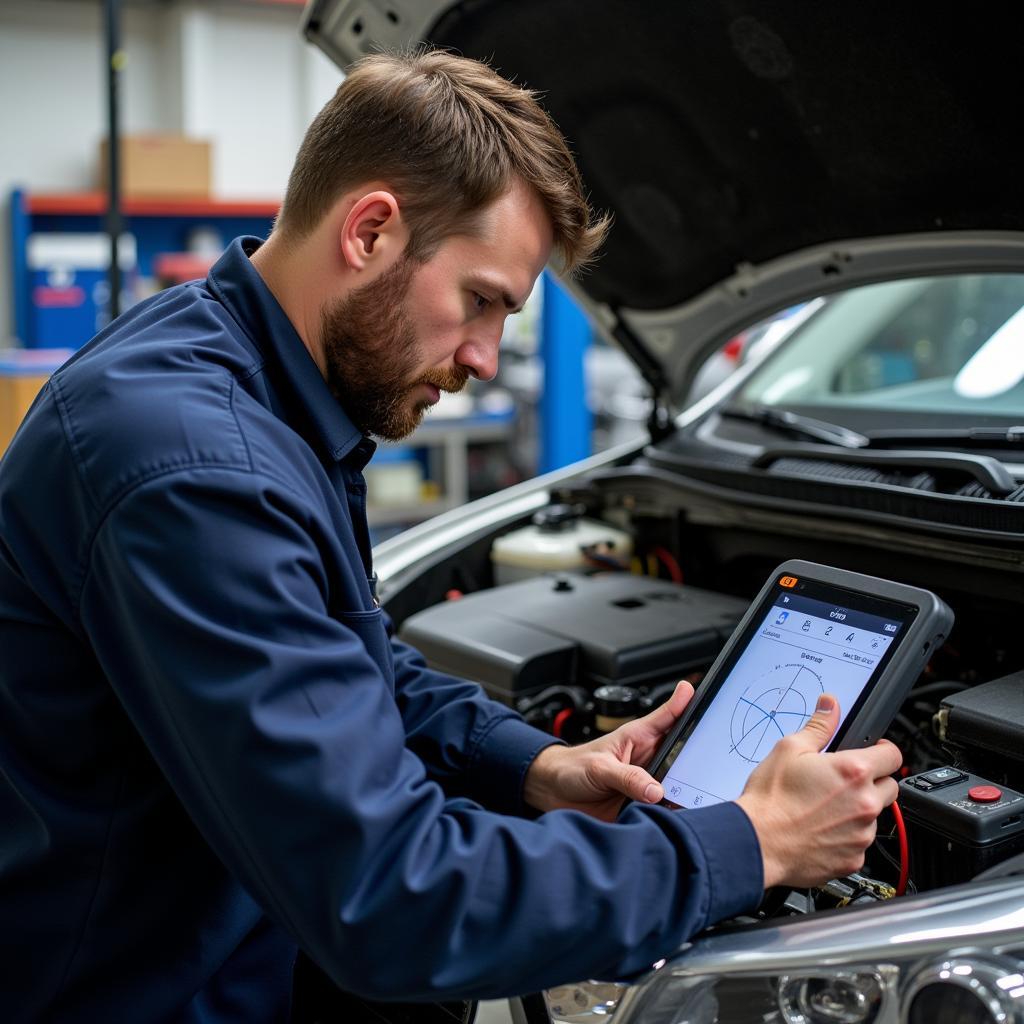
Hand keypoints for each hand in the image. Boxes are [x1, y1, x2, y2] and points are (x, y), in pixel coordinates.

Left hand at [523, 682, 694, 820]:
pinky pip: (666, 812)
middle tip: (708, 772)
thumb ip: (628, 777)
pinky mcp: (645, 808)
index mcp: (641, 738)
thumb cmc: (574, 768)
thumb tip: (655, 790)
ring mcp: (649, 784)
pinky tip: (679, 821)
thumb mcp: (600, 767)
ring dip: (686, 795)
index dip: (688, 706)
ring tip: (697, 801)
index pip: (671, 718)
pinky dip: (673, 817)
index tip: (705, 699)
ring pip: (679, 787)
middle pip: (685, 757)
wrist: (554, 794)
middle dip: (698, 764)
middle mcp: (650, 760)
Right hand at [735, 694, 901, 888]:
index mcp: (853, 772)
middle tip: (842, 781)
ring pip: (873, 816)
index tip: (872, 752)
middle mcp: (865, 803)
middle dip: (872, 781)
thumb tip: (831, 705)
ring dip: (858, 810)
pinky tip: (821, 829)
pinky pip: (860, 842)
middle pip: (889, 787)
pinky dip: (847, 835)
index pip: (892, 755)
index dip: (882, 750)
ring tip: (824, 808)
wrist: (758, 843)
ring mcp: (862, 834)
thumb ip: (819, 726)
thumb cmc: (771, 799)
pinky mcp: (854, 859)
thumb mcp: (789, 749)